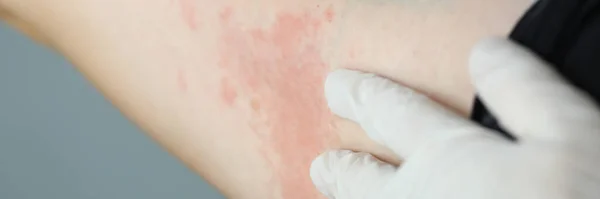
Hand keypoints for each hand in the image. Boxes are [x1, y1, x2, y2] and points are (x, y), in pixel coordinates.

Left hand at [310, 38, 599, 198]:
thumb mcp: (573, 136)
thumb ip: (524, 91)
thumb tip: (484, 52)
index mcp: (448, 158)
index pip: (393, 112)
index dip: (363, 95)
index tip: (337, 87)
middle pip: (362, 180)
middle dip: (343, 167)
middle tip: (323, 164)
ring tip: (329, 190)